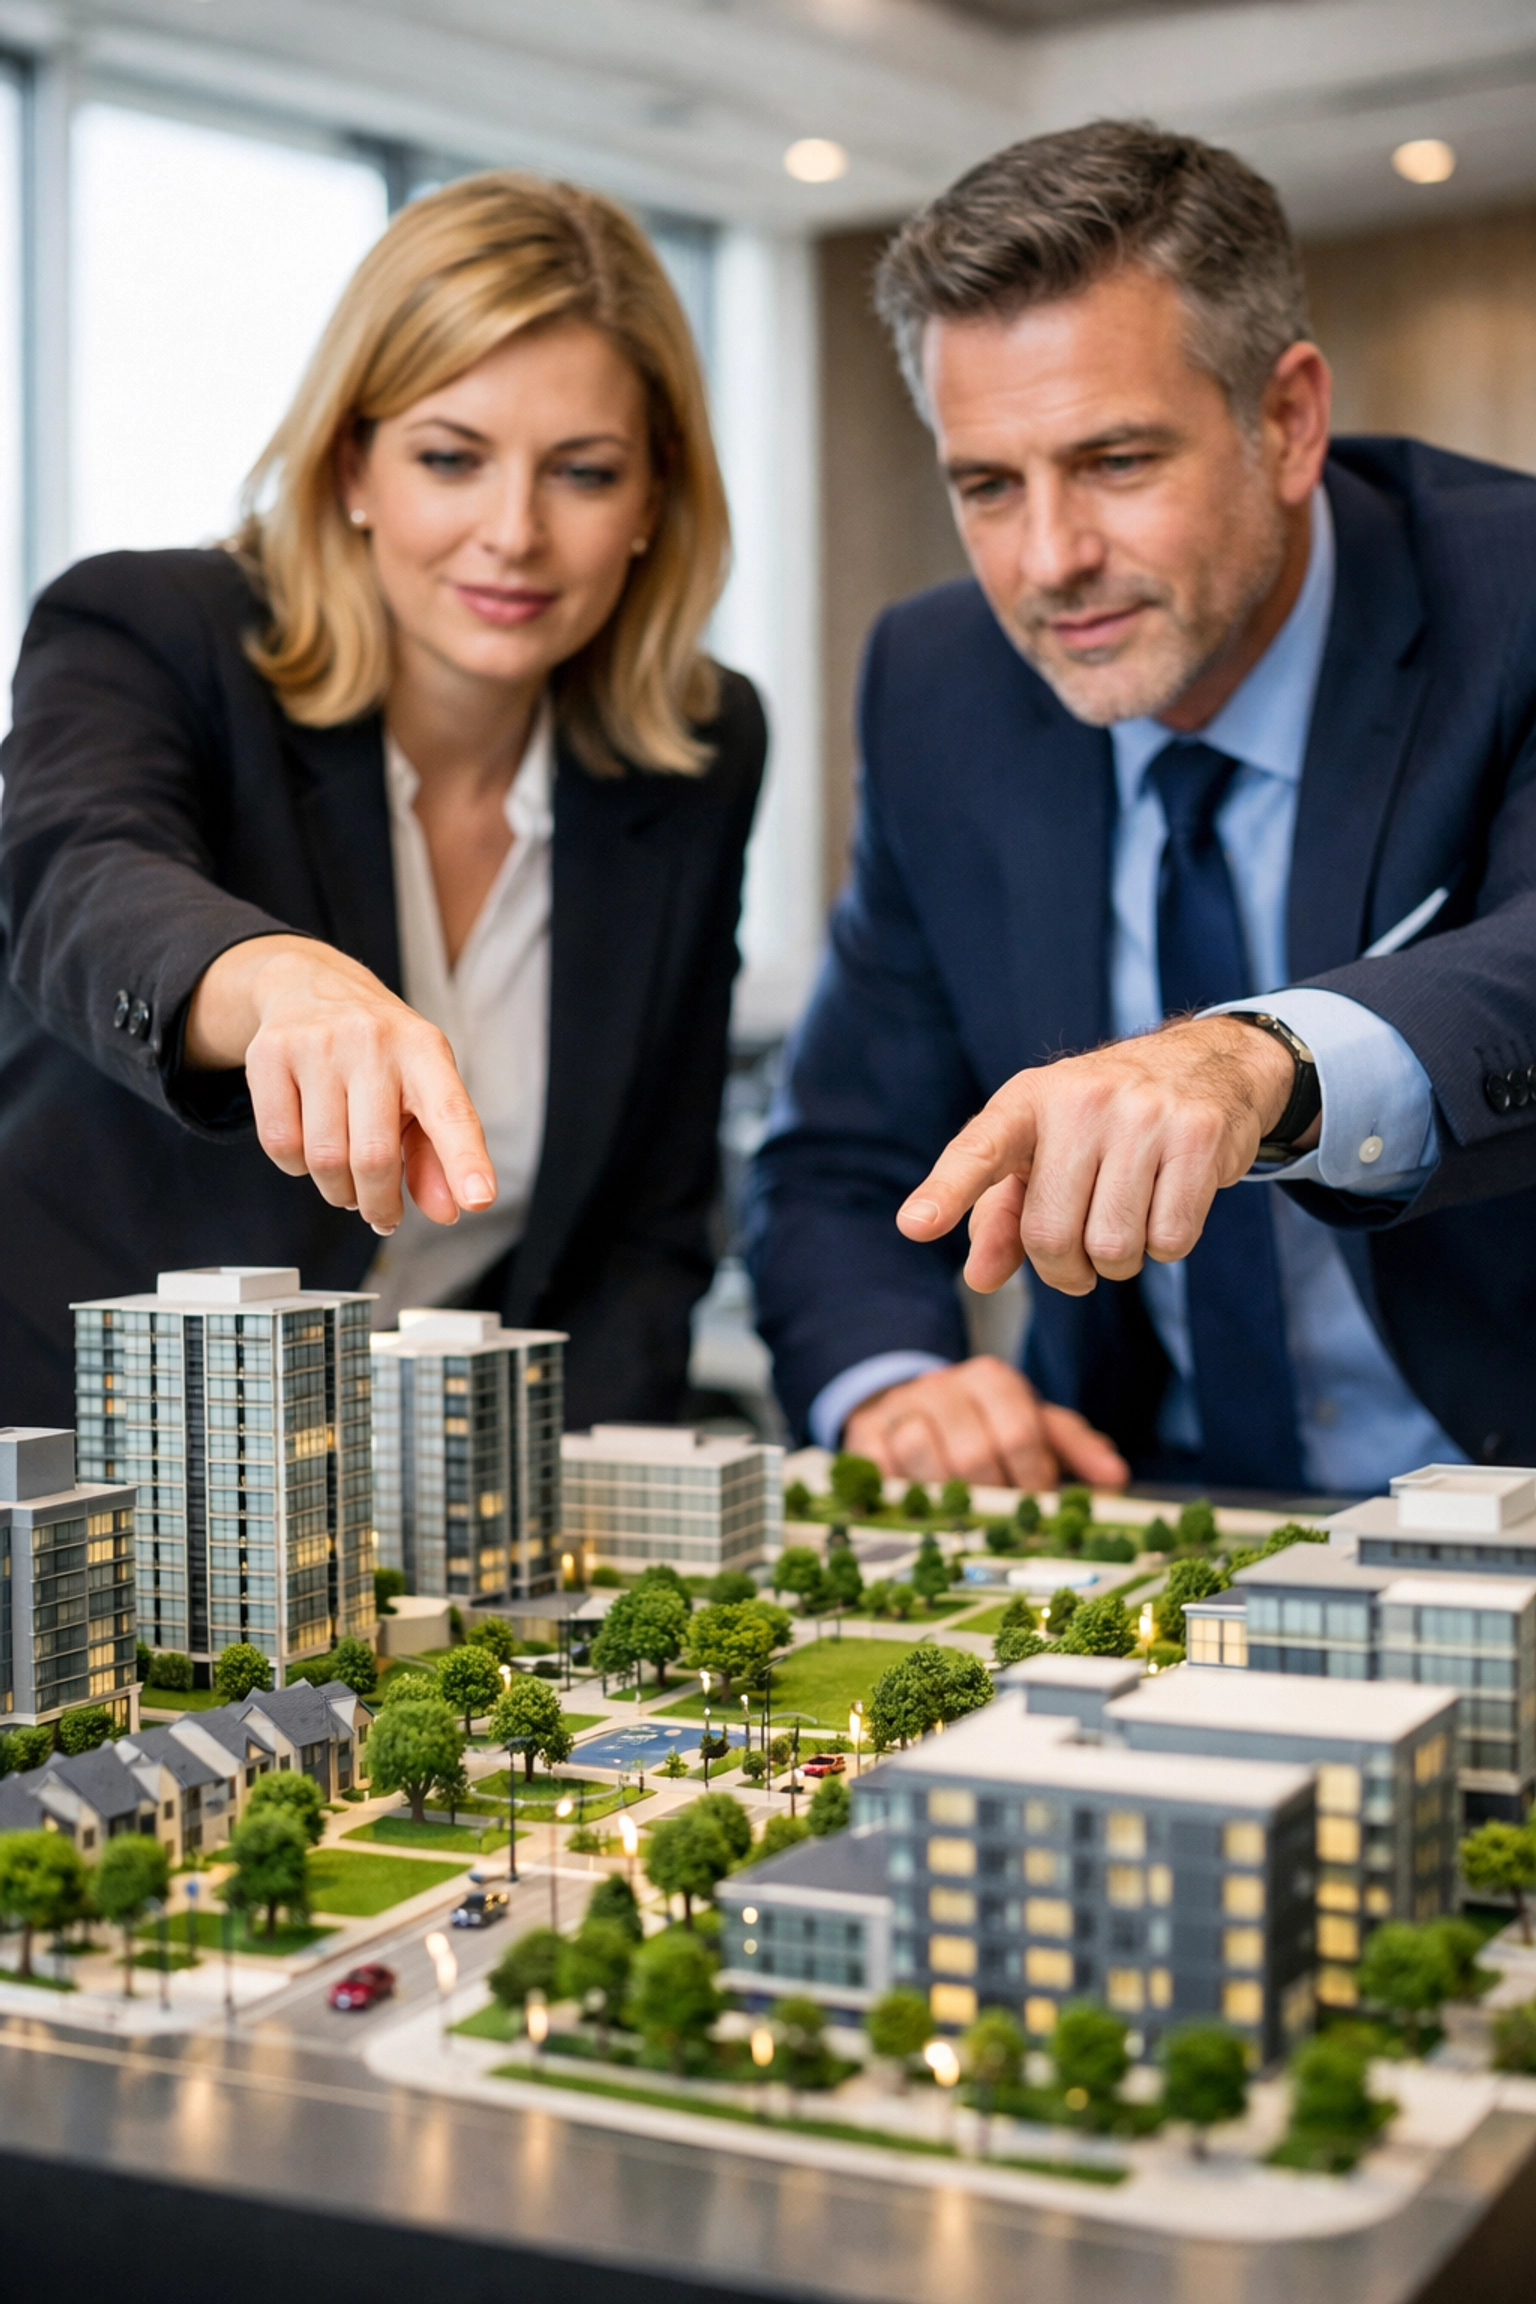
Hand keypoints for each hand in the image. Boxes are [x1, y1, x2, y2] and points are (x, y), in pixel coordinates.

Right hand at [184, 934, 495, 1233]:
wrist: (310, 986)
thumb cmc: (379, 1055)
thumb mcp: (420, 1088)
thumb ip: (438, 1153)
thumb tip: (447, 1211)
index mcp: (424, 1050)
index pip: (450, 1112)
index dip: (465, 1160)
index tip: (479, 1199)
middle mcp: (371, 1040)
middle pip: (373, 1157)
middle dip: (378, 1204)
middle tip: (380, 1214)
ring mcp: (316, 1044)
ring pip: (324, 1159)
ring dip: (338, 1191)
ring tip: (346, 1182)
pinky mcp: (268, 1055)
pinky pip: (281, 1146)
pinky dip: (298, 1168)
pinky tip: (310, 1149)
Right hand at [843, 1354, 1128, 1489]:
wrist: (907, 1406)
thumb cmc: (981, 1425)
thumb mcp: (1032, 1426)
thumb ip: (1074, 1448)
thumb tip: (1114, 1479)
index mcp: (992, 1379)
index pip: (1020, 1433)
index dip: (1032, 1480)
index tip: (1036, 1503)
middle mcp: (944, 1386)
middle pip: (973, 1452)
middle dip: (991, 1496)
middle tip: (999, 1517)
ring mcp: (900, 1408)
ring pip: (921, 1452)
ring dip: (944, 1494)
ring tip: (960, 1512)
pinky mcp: (865, 1434)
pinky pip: (880, 1467)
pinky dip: (899, 1491)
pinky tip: (918, 1504)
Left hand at [896, 1016, 1300, 1296]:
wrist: (1205, 1066)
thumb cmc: (1102, 1125)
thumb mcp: (1041, 1154)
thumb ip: (1003, 1218)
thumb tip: (978, 1278)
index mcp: (1026, 1102)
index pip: (978, 1151)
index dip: (946, 1192)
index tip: (914, 1226)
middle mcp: (1081, 1101)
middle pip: (1051, 1236)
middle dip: (1065, 1270)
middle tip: (1080, 1255)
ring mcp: (1143, 1116)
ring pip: (1113, 1248)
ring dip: (1118, 1264)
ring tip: (1125, 1224)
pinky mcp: (1196, 1137)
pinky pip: (1169, 1240)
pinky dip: (1164, 1248)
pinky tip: (1164, 1209)